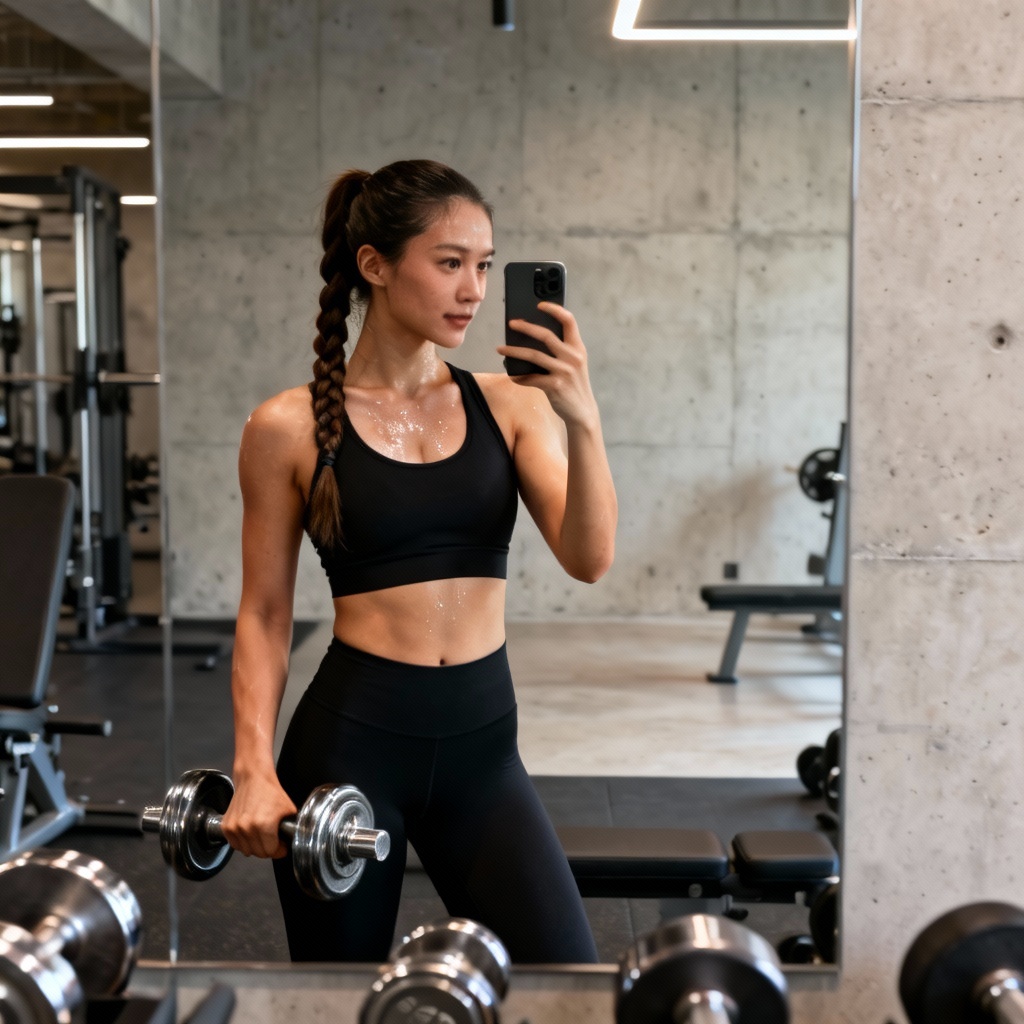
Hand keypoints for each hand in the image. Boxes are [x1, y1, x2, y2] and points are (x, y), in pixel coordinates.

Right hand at [219, 772, 296, 858]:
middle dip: (269, 849)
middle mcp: (247, 828)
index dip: (280, 850)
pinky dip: (243, 842)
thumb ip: (290, 829)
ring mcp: (234, 828)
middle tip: (273, 840)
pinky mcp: (226, 826)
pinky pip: (235, 845)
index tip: (282, 846)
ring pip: (246, 851)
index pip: (271, 852)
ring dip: (255, 846)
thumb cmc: (270, 791)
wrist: (254, 778)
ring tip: (262, 835)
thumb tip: (290, 841)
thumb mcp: (289, 810)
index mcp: (264, 825)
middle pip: (259, 853)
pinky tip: (250, 833)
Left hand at [497, 302, 599, 427]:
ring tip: (501, 349)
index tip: (539, 304)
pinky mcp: (555, 386)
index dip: (554, 309)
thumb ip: (561, 350)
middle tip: (511, 323)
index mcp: (578, 348)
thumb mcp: (574, 363)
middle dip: (525, 327)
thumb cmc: (573, 384)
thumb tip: (530, 338)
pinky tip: (512, 375)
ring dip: (513, 351)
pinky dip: (518, 376)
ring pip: (533, 355)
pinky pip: (530, 378)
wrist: (582, 411)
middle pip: (545, 335)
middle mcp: (572, 357)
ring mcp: (564, 371)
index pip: (569, 320)